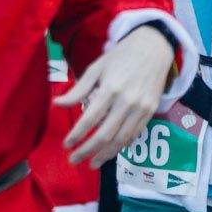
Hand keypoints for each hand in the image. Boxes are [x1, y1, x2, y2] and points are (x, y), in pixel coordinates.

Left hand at [59, 26, 176, 166]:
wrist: (155, 47)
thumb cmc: (122, 55)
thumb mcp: (97, 67)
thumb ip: (78, 89)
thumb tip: (57, 104)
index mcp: (111, 88)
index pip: (90, 119)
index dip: (77, 134)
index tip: (66, 144)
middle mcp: (127, 101)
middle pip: (105, 134)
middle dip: (87, 150)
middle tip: (74, 160)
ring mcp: (141, 108)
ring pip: (121, 139)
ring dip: (105, 155)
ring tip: (92, 163)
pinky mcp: (151, 111)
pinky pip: (135, 134)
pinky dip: (122, 146)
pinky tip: (110, 151)